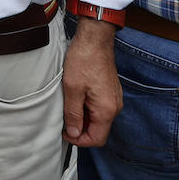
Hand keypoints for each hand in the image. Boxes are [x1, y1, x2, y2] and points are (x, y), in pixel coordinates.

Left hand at [61, 17, 121, 146]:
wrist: (95, 39)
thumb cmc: (84, 60)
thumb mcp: (72, 89)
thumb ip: (73, 114)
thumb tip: (73, 133)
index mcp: (107, 110)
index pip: (97, 139)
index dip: (79, 140)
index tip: (64, 132)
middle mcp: (115, 107)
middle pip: (98, 130)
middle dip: (80, 128)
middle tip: (63, 118)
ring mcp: (114, 99)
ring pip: (98, 119)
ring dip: (82, 117)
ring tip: (68, 105)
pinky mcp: (110, 91)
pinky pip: (99, 108)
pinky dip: (87, 108)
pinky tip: (75, 97)